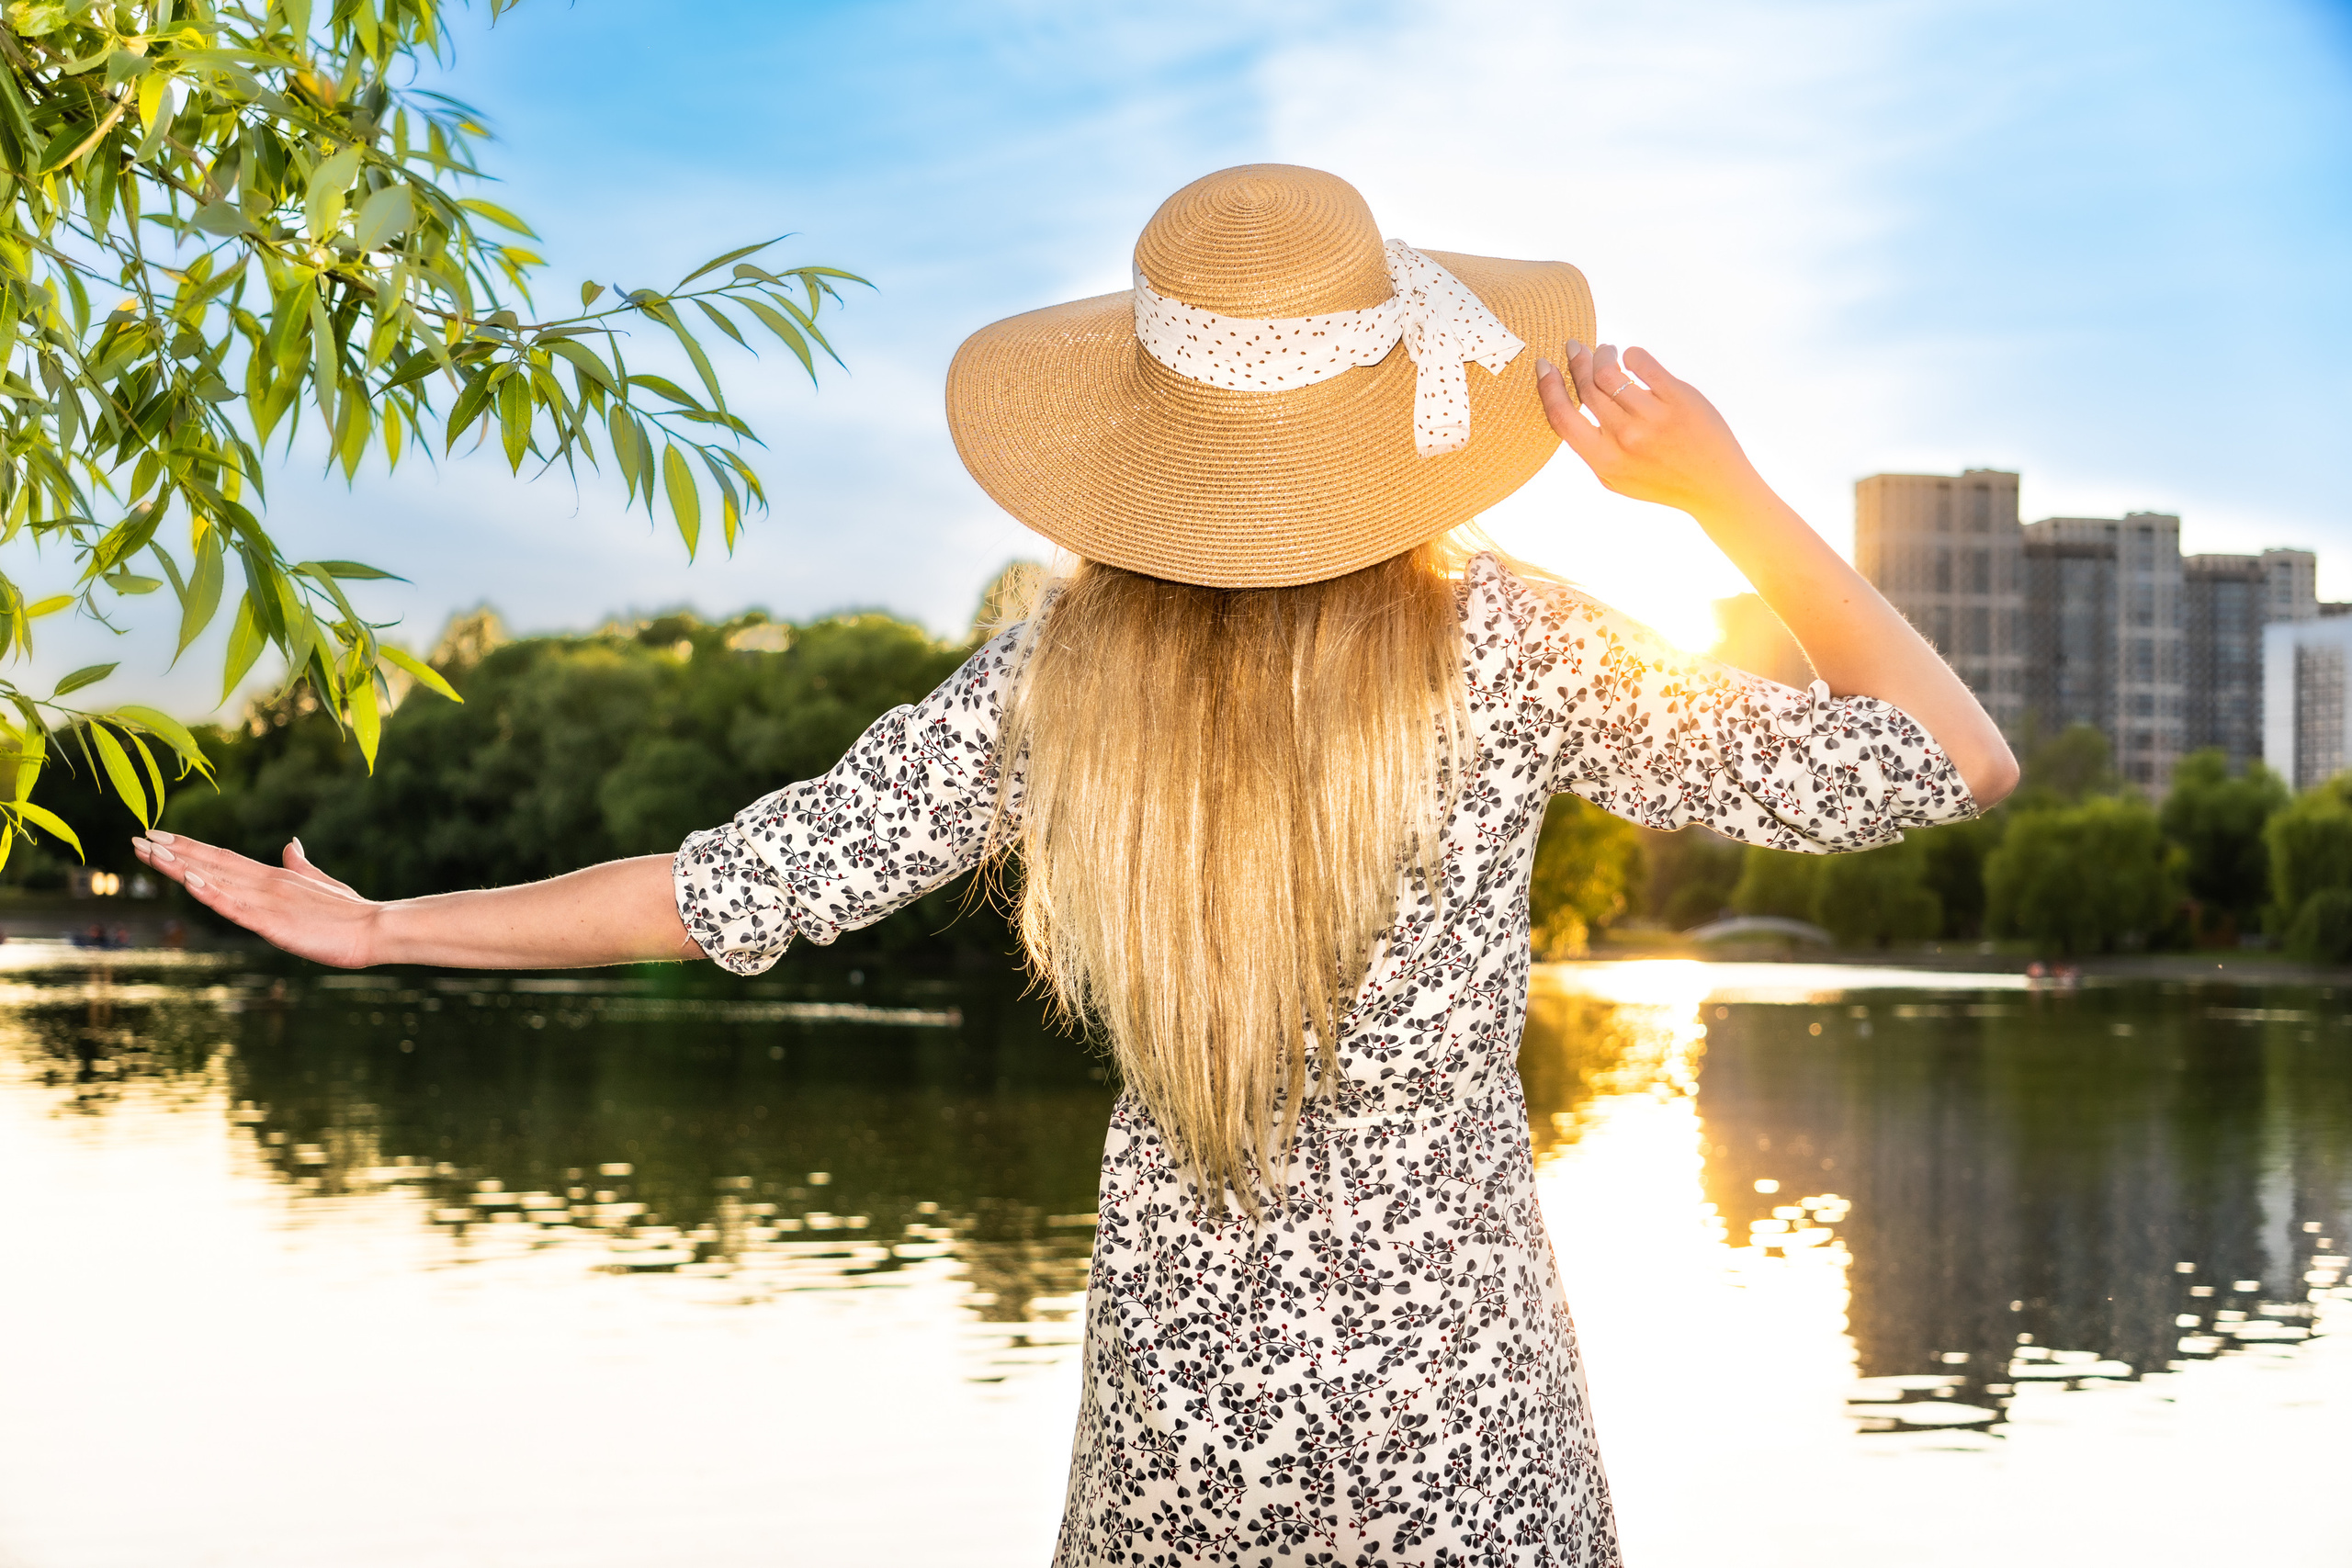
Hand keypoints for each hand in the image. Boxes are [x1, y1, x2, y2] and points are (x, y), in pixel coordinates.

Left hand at [132, 831, 381, 968]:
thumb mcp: (322, 885)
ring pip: (213, 879)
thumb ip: (300, 866)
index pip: (222, 858)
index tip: (159, 836)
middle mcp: (265, 883)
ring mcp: (266, 901)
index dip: (189, 847)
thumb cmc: (351, 913)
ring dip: (178, 866)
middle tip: (136, 838)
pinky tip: (188, 880)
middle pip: (210, 863)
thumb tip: (289, 844)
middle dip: (171, 852)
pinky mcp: (271, 923)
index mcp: (274, 877)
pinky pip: (233, 907)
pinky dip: (209, 892)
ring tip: (146, 853)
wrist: (376, 928)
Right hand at [1535, 341, 1766, 518]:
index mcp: (1604, 460)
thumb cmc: (1661, 480)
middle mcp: (1625, 439)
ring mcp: (1653, 418)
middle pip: (1587, 387)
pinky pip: (1644, 363)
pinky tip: (1631, 357)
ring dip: (1602, 354)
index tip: (1545, 366)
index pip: (1562, 416)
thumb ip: (1590, 447)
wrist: (1713, 485)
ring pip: (1610, 372)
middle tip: (1576, 348)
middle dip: (1577, 361)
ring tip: (1606, 351)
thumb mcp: (1615, 477)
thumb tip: (1567, 403)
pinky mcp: (1678, 398)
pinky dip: (1632, 354)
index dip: (1548, 386)